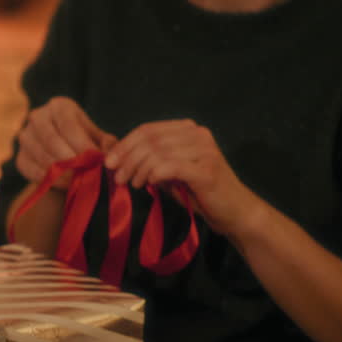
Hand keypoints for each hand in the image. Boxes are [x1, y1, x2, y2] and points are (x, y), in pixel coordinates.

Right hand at [16, 96, 115, 184]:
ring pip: (43, 156)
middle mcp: (37, 117)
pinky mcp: (20, 158)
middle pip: (52, 140)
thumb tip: (108, 155)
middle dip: (72, 160)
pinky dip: (52, 180)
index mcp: (58, 105)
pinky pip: (34, 171)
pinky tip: (67, 185)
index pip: (68, 126)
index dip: (83, 145)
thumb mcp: (97, 137)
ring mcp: (25, 137)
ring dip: (63, 172)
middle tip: (88, 174)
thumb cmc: (83, 141)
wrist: (61, 153)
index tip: (98, 161)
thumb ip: (106, 144)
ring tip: (81, 180)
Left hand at [104, 120, 266, 237]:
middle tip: (117, 178)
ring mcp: (205, 150)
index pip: (147, 130)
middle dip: (128, 158)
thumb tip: (108, 150)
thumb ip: (143, 160)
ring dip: (139, 169)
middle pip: (150, 140)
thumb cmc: (197, 192)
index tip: (108, 163)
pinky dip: (155, 174)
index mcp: (187, 130)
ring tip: (132, 184)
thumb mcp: (165, 173)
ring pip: (158, 152)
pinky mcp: (207, 170)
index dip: (124, 145)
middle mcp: (198, 134)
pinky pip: (171, 167)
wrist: (233, 211)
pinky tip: (149, 184)